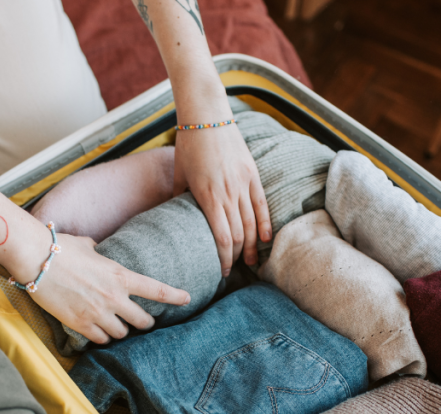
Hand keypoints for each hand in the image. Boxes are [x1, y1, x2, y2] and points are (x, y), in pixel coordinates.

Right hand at [29, 234, 190, 343]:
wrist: (36, 259)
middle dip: (145, 322)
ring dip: (120, 331)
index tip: (187, 298)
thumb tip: (97, 250)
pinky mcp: (80, 324)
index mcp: (120, 275)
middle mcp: (114, 297)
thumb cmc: (61, 248)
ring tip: (115, 325)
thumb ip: (100, 253)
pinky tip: (98, 331)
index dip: (175, 296)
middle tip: (142, 321)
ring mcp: (98, 313)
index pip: (156, 290)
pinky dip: (101, 337)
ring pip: (122, 334)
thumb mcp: (89, 247)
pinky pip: (100, 339)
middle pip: (142, 321)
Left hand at [174, 123, 271, 275]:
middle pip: (239, 235)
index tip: (222, 270)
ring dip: (252, 245)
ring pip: (252, 223)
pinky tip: (266, 239)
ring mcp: (243, 183)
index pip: (221, 238)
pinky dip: (265, 223)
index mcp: (207, 197)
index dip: (224, 258)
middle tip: (235, 269)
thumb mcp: (179, 174)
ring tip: (251, 261)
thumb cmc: (188, 144)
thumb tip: (175, 217)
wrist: (207, 116)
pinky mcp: (252, 174)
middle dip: (237, 256)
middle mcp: (228, 193)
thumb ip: (178, 197)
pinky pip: (262, 204)